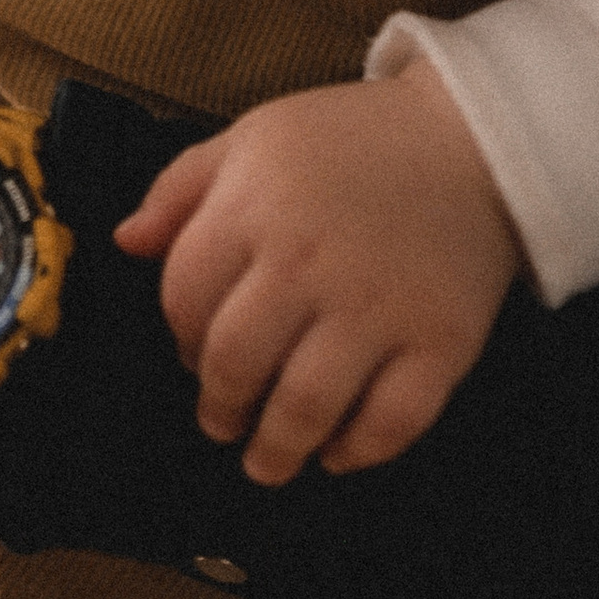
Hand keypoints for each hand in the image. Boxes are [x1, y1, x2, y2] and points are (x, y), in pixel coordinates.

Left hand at [119, 61, 520, 481]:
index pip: (186, 299)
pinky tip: (339, 454)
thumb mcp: (253, 137)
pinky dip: (360, 450)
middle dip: (219, 407)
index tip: (192, 357)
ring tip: (267, 461)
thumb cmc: (349, 139)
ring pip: (307, 405)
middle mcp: (308, 263)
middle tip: (222, 423)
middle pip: (236, 363)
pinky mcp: (442, 341)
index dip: (180, 338)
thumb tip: (126, 243)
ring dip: (277, 448)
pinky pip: (393, 420)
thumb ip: (181, 188)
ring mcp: (378, 307)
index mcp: (253, 209)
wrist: (473, 139)